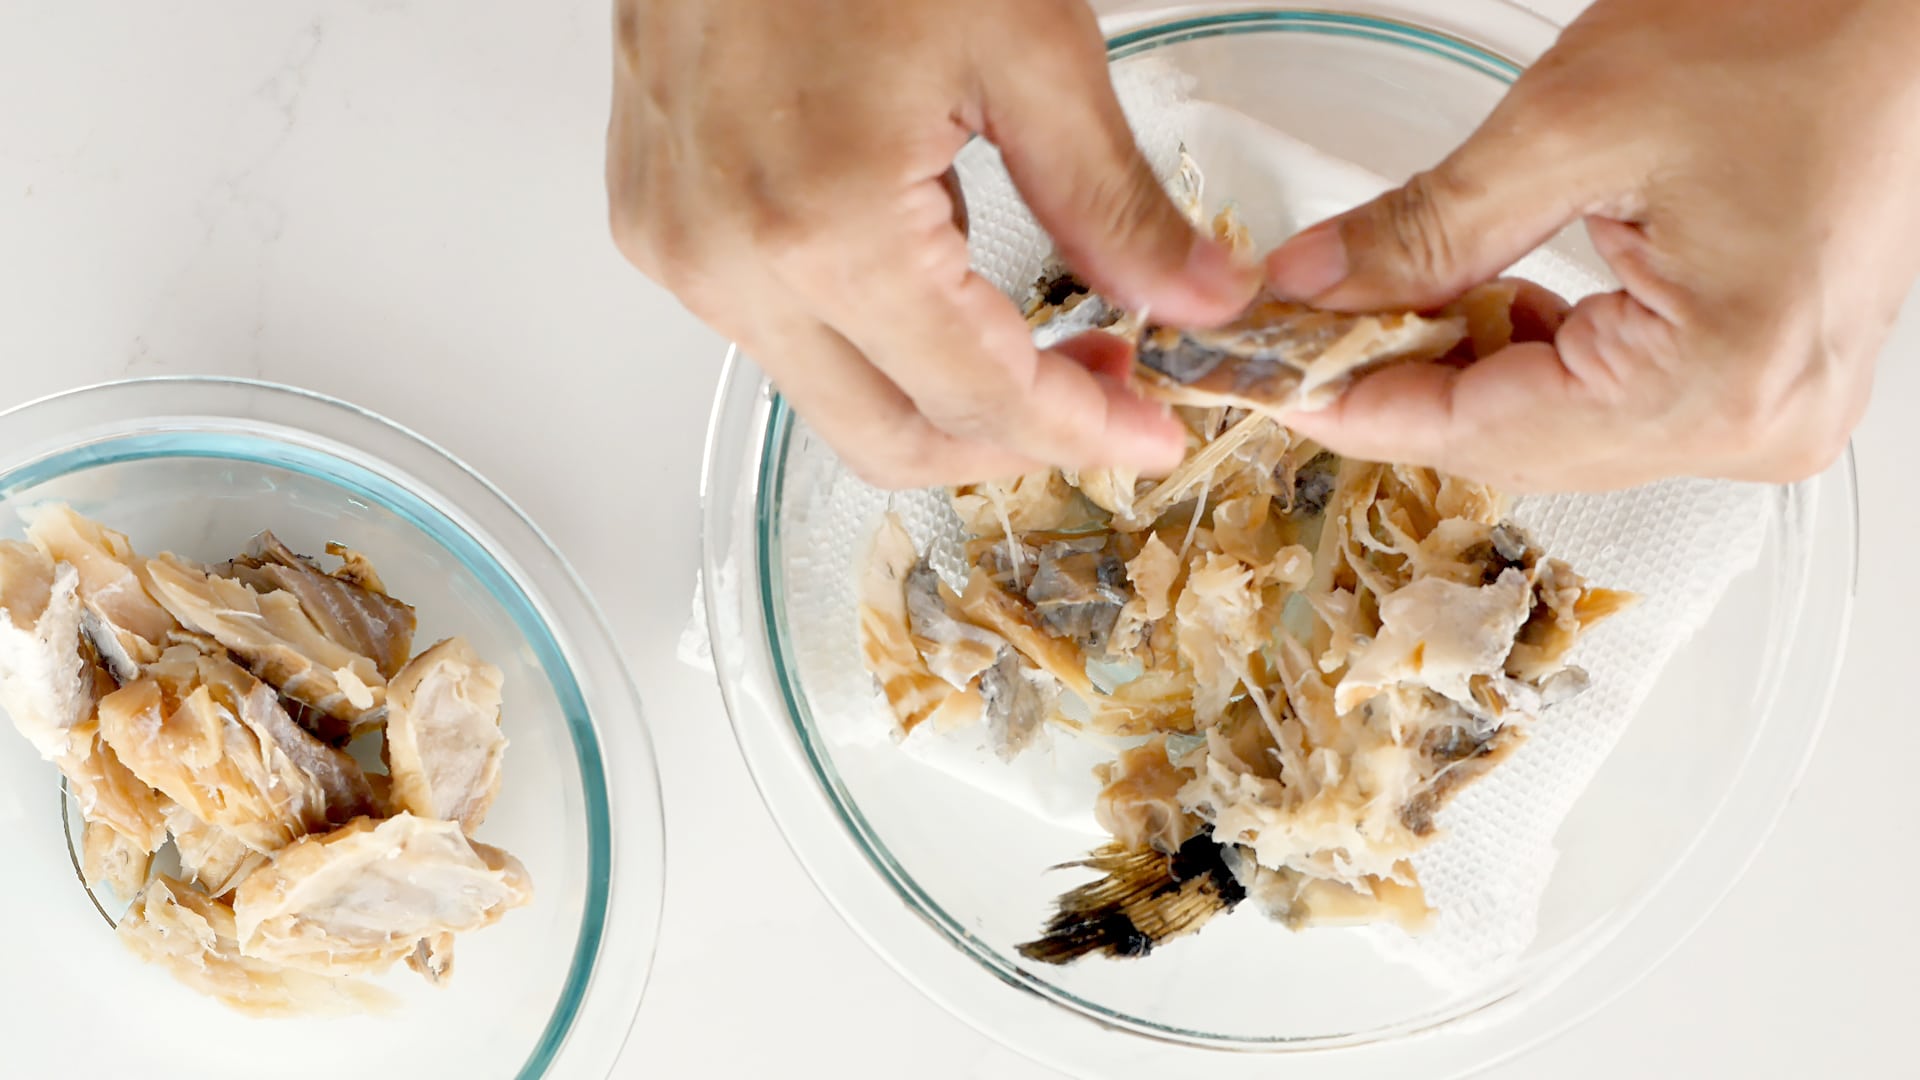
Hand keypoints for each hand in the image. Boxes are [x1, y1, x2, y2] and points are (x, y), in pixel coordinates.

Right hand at [607, 0, 1258, 488]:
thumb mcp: (1027, 41)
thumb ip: (1112, 199)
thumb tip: (1192, 297)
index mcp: (823, 225)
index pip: (976, 398)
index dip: (1081, 435)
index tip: (1150, 435)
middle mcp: (729, 263)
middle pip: (891, 441)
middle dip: (1012, 442)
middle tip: (1103, 390)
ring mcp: (680, 251)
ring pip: (831, 401)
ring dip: (942, 396)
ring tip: (1029, 330)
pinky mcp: (659, 228)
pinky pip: (777, 338)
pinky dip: (871, 340)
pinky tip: (931, 272)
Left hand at [1264, 0, 1919, 490]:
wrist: (1914, 13)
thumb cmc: (1802, 32)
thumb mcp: (1575, 120)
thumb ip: (1427, 226)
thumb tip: (1314, 287)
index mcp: (1717, 383)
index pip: (1479, 432)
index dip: (1355, 404)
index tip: (1267, 376)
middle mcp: (1754, 429)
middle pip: (1513, 445)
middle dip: (1401, 385)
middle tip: (1315, 324)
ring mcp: (1769, 418)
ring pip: (1554, 431)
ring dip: (1463, 372)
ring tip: (1394, 299)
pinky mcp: (1766, 388)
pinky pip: (1611, 407)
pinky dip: (1534, 361)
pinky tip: (1489, 304)